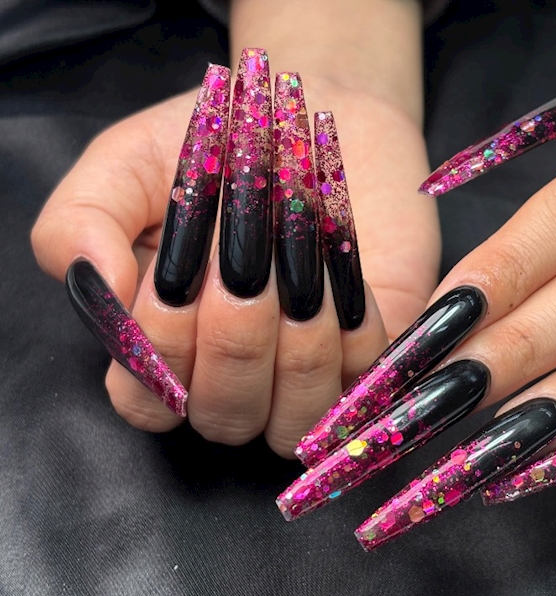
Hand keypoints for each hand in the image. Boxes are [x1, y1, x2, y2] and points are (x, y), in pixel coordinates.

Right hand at [31, 66, 438, 457]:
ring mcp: (306, 372)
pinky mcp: (369, 354)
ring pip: (294, 421)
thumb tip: (97, 283)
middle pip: (225, 417)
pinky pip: (364, 380)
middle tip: (246, 257)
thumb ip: (81, 221)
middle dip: (233, 337)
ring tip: (298, 263)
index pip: (148, 403)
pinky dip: (353, 324)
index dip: (160, 352)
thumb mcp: (125, 163)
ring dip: (295, 342)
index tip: (176, 275)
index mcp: (167, 344)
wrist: (312, 111)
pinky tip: (340, 265)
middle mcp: (236, 373)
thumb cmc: (216, 145)